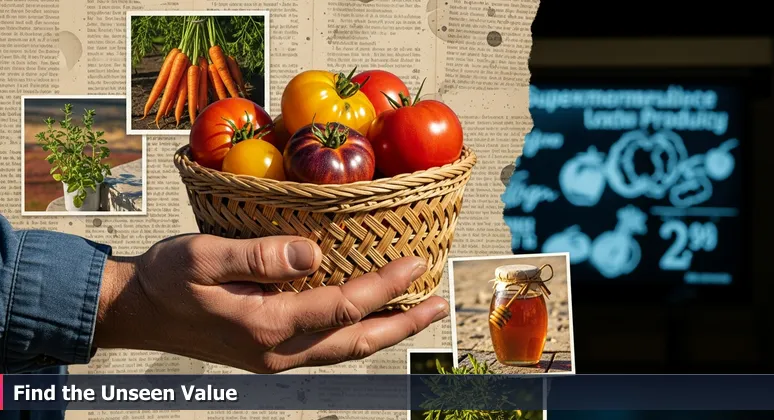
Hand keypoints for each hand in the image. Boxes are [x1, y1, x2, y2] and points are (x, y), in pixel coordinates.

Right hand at [94, 234, 448, 372]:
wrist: (136, 312)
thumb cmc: (167, 279)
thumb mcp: (205, 257)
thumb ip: (260, 256)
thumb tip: (314, 253)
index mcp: (267, 324)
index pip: (344, 306)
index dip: (385, 286)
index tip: (416, 264)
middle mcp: (279, 349)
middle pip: (357, 340)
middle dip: (403, 324)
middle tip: (439, 305)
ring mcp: (275, 357)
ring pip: (345, 350)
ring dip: (385, 332)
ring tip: (416, 315)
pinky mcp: (270, 353)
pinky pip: (327, 349)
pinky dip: (356, 334)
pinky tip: (366, 320)